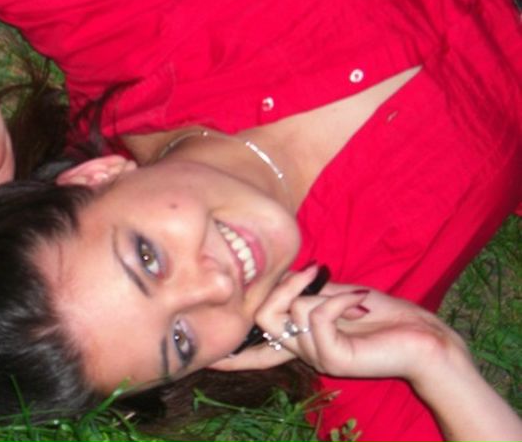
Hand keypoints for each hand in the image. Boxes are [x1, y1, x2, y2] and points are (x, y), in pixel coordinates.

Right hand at [214, 266, 466, 383]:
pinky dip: (338, 301)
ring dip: (321, 293)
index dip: (234, 355)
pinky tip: (360, 303)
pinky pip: (315, 316)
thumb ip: (306, 294)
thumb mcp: (335, 297)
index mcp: (303, 339)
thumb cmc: (384, 315)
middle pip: (262, 317)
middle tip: (312, 274)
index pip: (259, 350)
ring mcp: (317, 357)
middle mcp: (305, 351)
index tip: (207, 360)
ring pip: (288, 312)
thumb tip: (282, 280)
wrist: (425, 338)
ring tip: (354, 299)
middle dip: (283, 285)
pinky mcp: (333, 358)